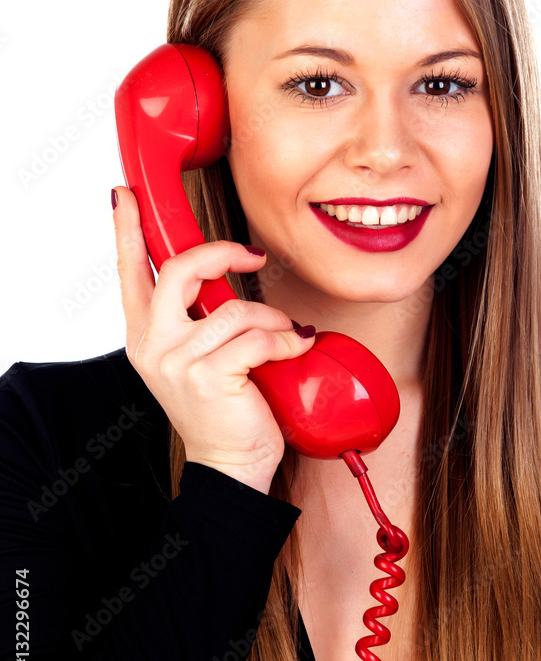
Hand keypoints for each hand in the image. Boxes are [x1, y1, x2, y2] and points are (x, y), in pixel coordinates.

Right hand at [111, 185, 315, 493]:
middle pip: (178, 270)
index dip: (126, 229)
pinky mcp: (208, 376)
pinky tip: (296, 347)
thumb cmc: (223, 409)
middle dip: (222, 253)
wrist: (231, 465)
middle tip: (251, 256)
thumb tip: (223, 275)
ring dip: (270, 317)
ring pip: (233, 308)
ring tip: (285, 332)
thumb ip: (197, 316)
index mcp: (144, 335)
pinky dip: (286, 339)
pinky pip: (257, 336)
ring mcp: (176, 361)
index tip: (124, 195)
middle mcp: (151, 345)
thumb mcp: (198, 356)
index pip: (129, 272)